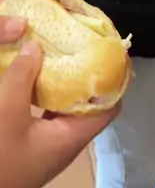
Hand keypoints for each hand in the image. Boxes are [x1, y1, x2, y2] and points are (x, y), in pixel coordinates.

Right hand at [0, 0, 119, 187]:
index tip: (106, 46)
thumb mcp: (7, 114)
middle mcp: (65, 142)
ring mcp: (46, 145)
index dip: (112, 76)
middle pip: (86, 102)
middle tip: (77, 41)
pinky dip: (42, 93)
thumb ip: (22, 77)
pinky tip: (30, 76)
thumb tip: (37, 45)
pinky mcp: (28, 146)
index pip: (109, 105)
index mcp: (72, 138)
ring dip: (60, 81)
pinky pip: (44, 113)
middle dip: (83, 71)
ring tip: (55, 50)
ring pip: (63, 106)